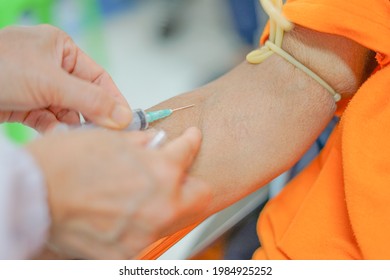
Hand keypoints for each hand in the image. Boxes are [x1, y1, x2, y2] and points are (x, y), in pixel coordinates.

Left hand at [0, 25, 131, 131]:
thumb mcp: (51, 82)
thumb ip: (90, 100)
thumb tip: (124, 116)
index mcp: (61, 49)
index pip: (98, 77)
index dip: (114, 99)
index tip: (127, 122)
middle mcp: (51, 67)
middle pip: (84, 96)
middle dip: (92, 116)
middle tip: (106, 135)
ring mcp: (38, 88)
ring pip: (67, 111)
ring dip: (72, 126)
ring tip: (80, 139)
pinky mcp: (25, 106)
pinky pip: (48, 121)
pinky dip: (54, 130)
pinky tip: (57, 137)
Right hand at [27, 127, 209, 258]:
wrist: (33, 196)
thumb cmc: (65, 165)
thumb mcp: (110, 140)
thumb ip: (142, 143)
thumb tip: (155, 143)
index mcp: (161, 171)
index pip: (189, 152)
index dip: (191, 142)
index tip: (190, 140)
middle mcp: (161, 205)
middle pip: (200, 195)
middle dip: (192, 180)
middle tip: (180, 173)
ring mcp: (146, 233)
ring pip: (175, 218)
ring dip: (167, 202)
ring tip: (145, 192)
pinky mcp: (128, 252)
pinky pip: (146, 235)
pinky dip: (141, 223)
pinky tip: (124, 211)